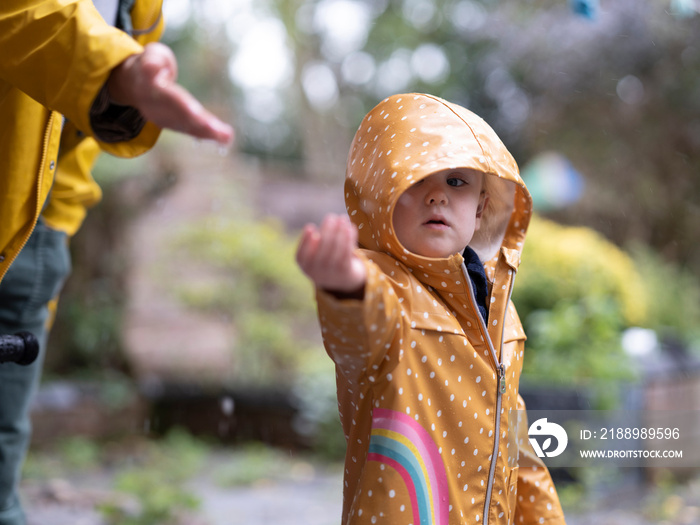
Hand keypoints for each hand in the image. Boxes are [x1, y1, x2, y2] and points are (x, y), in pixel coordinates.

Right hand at [107, 42, 233, 145]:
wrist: (134, 84)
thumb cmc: (149, 64)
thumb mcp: (150, 55)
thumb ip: (153, 60)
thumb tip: (154, 67)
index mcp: (153, 87)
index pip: (169, 96)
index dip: (182, 104)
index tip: (196, 113)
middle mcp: (160, 106)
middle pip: (181, 115)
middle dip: (199, 123)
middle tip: (216, 129)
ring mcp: (167, 117)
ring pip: (188, 125)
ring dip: (207, 132)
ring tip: (226, 137)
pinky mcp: (175, 123)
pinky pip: (192, 130)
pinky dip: (209, 135)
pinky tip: (226, 139)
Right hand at [296, 214, 365, 296]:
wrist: (341, 279)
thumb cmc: (324, 259)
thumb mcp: (314, 253)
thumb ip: (313, 241)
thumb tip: (315, 228)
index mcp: (305, 266)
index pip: (302, 254)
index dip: (305, 241)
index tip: (310, 226)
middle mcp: (316, 272)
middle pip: (322, 248)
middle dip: (327, 230)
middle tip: (331, 216)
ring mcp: (331, 272)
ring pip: (336, 248)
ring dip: (340, 231)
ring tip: (342, 218)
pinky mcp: (345, 271)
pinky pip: (347, 251)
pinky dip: (349, 238)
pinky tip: (350, 227)